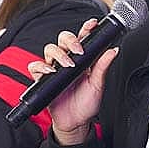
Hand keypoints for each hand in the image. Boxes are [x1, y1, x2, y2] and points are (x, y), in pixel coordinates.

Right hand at [27, 18, 119, 145]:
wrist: (75, 123)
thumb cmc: (85, 104)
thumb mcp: (98, 85)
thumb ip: (103, 67)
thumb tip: (113, 50)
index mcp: (82, 60)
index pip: (82, 38)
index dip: (86, 29)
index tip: (93, 24)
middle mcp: (67, 61)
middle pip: (63, 39)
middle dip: (70, 39)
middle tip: (78, 50)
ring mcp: (54, 69)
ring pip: (50, 49)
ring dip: (59, 54)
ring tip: (67, 64)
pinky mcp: (43, 79)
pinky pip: (35, 66)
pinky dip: (40, 66)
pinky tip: (50, 71)